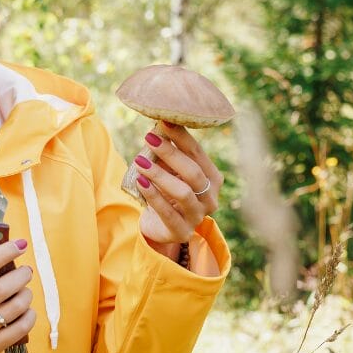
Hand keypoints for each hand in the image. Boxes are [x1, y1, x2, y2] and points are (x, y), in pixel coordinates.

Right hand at [0, 241, 35, 352]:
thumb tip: (9, 257)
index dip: (5, 252)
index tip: (20, 245)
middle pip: (3, 287)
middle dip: (22, 275)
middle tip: (26, 272)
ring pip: (16, 306)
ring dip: (26, 294)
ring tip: (24, 293)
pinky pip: (21, 327)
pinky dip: (29, 315)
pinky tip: (26, 311)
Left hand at [132, 122, 222, 245]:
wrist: (160, 227)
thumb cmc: (167, 193)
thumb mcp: (170, 172)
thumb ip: (168, 154)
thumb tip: (157, 127)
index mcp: (212, 179)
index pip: (198, 154)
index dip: (181, 137)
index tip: (163, 121)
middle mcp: (210, 198)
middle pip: (193, 172)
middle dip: (171, 153)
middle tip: (149, 138)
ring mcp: (198, 217)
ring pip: (183, 192)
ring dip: (160, 174)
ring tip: (140, 161)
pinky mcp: (182, 232)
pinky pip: (168, 213)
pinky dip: (154, 195)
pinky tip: (141, 182)